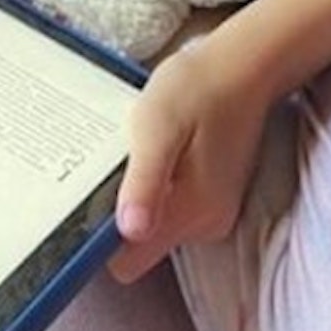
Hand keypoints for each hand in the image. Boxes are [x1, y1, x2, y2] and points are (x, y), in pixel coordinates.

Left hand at [108, 38, 273, 283]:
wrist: (244, 67)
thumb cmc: (195, 89)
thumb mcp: (157, 127)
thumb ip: (146, 181)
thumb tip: (131, 230)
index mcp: (188, 212)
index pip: (127, 263)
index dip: (100, 243)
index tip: (86, 205)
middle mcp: (205, 225)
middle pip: (139, 247)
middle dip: (118, 214)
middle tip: (111, 166)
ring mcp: (214, 214)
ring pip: (155, 227)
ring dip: (138, 197)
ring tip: (135, 153)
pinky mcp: (216, 199)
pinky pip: (172, 209)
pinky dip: (159, 188)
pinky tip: (158, 153)